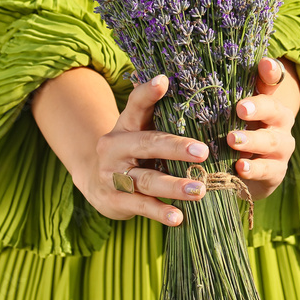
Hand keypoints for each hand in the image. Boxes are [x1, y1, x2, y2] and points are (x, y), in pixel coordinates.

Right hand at [79, 75, 210, 227]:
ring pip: (147, 180)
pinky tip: (178, 217)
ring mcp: (112, 175)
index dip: (148, 93)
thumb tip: (189, 89)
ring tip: (199, 190)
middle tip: (203, 152)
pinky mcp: (114, 200)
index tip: (163, 81)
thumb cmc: (133, 150)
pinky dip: (160, 212)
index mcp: (126, 124)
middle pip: (148, 144)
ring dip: (174, 186)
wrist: (95, 181)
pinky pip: (140, 205)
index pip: (136, 104)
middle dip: (176, 148)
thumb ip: (162, 114)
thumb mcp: (140, 129)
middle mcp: (115, 147)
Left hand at [227, 56, 299, 200]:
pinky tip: (239, 168)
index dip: (271, 72)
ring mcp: (281, 148)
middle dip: (259, 108)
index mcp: (270, 102)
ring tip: (231, 140)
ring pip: (272, 141)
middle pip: (276, 110)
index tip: (264, 64)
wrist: (247, 175)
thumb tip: (194, 70)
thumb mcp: (229, 116)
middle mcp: (280, 122)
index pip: (273, 82)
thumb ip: (222, 97)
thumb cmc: (236, 134)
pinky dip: (253, 169)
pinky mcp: (276, 172)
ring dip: (252, 140)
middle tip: (240, 109)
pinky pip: (268, 170)